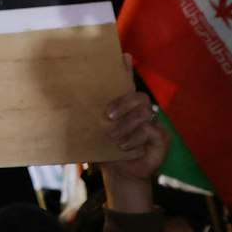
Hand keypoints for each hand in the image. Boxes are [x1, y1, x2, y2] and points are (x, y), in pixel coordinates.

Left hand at [98, 64, 167, 212]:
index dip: (126, 70)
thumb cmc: (108, 153)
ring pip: (145, 114)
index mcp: (127, 108)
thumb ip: (90, 119)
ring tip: (114, 138)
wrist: (121, 176)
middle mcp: (143, 113)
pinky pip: (151, 131)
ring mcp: (155, 125)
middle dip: (123, 104)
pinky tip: (124, 146)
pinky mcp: (162, 139)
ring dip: (126, 125)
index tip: (123, 56)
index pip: (128, 85)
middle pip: (139, 97)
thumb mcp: (96, 135)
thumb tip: (68, 104)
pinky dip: (135, 138)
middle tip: (108, 117)